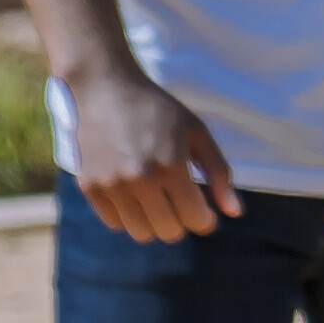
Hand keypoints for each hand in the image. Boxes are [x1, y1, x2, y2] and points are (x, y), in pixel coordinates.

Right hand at [64, 66, 238, 242]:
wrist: (105, 89)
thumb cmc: (157, 109)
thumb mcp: (197, 133)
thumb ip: (219, 173)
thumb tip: (234, 213)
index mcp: (171, 166)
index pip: (196, 220)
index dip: (206, 220)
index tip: (205, 212)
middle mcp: (138, 179)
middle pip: (169, 232)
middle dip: (182, 222)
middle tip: (181, 203)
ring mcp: (110, 185)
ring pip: (141, 234)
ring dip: (155, 223)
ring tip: (158, 200)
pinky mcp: (89, 186)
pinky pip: (115, 223)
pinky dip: (128, 216)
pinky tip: (134, 195)